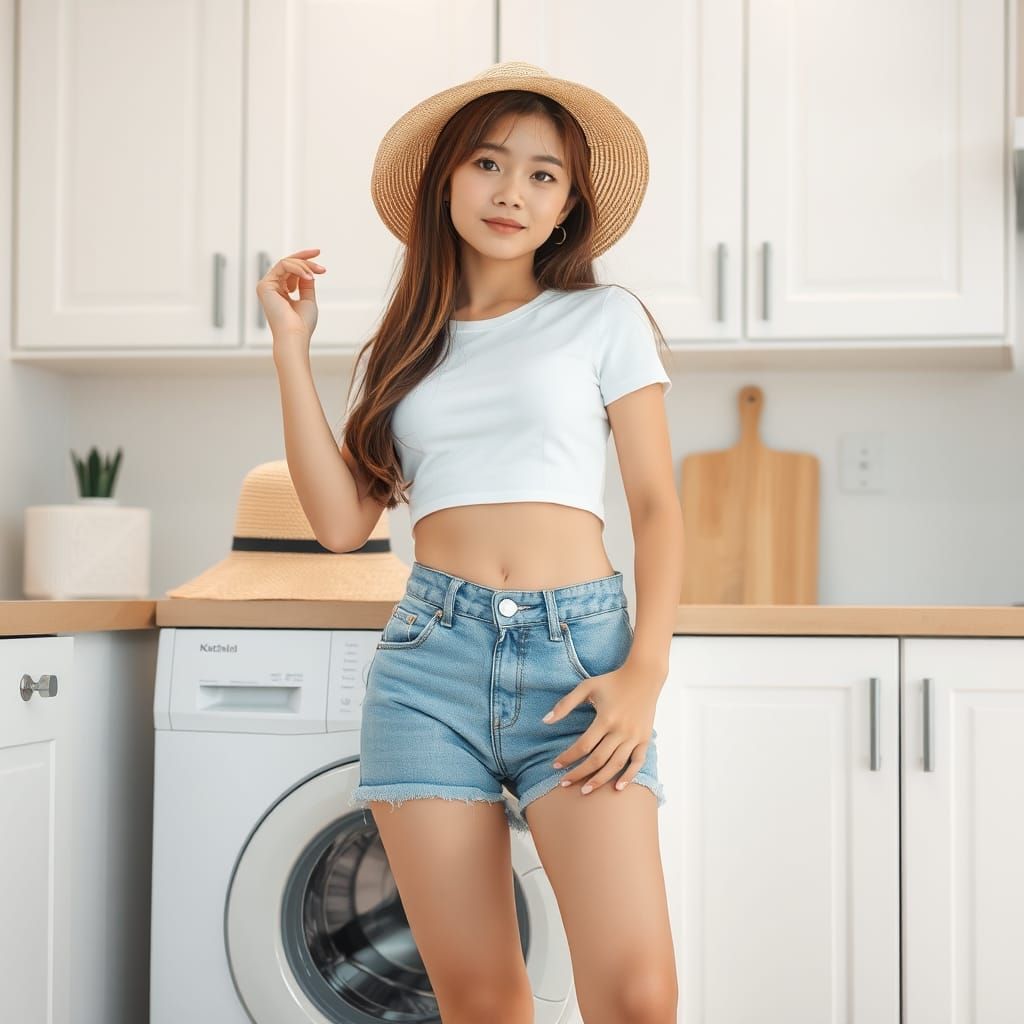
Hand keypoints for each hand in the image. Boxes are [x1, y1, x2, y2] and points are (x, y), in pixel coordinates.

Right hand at [256, 247, 326, 346]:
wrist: (295, 335)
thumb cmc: (302, 324)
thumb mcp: (308, 299)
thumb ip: (306, 284)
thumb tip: (308, 270)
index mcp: (280, 292)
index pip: (290, 270)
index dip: (304, 260)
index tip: (318, 254)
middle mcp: (272, 288)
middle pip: (288, 264)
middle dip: (306, 259)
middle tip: (320, 260)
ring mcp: (267, 286)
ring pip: (286, 263)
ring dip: (304, 265)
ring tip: (317, 272)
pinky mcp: (265, 285)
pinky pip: (283, 266)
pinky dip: (298, 268)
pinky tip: (309, 276)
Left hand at [542, 664, 661, 795]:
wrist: (644, 676)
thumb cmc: (612, 681)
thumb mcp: (587, 687)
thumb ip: (565, 704)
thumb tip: (545, 721)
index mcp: (605, 718)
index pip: (583, 746)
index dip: (568, 757)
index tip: (555, 765)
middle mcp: (621, 730)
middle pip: (597, 760)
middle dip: (579, 773)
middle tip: (564, 783)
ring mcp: (634, 736)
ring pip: (616, 764)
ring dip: (600, 780)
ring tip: (585, 791)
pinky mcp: (645, 739)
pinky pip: (637, 762)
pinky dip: (629, 776)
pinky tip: (618, 788)